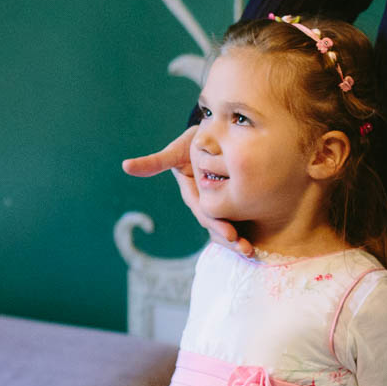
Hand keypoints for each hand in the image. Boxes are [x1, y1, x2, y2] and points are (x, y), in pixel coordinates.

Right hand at [123, 126, 252, 255]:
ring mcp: (221, 202)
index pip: (206, 213)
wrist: (217, 134)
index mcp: (194, 195)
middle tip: (246, 250)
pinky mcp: (235, 199)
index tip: (230, 235)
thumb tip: (126, 166)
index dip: (217, 224)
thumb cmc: (195, 141)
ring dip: (238, 240)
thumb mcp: (175, 151)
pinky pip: (242, 216)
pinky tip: (260, 239)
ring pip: (229, 225)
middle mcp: (207, 202)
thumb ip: (155, 162)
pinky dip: (250, 227)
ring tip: (251, 251)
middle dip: (231, 239)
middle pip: (219, 225)